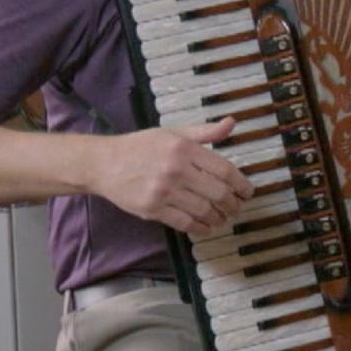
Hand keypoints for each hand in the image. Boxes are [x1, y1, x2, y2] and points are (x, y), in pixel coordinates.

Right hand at [91, 116, 253, 237]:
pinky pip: (185, 223)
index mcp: (185, 148)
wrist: (103, 163)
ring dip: (219, 218)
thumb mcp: (173, 133)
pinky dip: (201, 228)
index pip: (224, 170)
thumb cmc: (141, 146)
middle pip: (218, 193)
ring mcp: (164, 191)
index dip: (241, 184)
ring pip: (204, 210)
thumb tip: (232, 123)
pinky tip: (207, 227)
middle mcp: (176, 169)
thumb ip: (204, 132)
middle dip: (233, 204)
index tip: (248, 192)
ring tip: (224, 218)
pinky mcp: (152, 209)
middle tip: (237, 209)